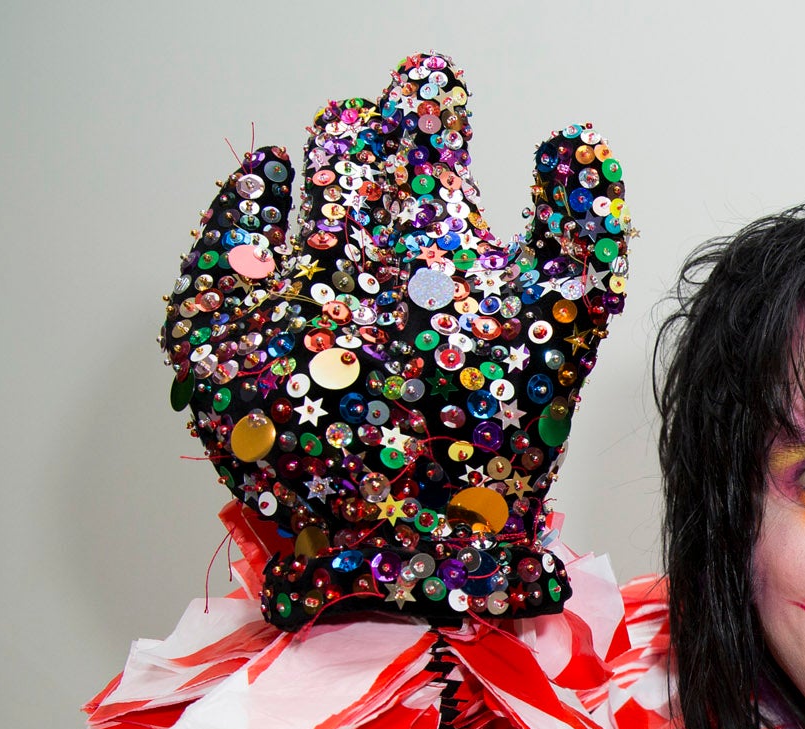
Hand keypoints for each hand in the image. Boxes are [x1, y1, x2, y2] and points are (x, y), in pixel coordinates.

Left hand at [163, 52, 628, 627]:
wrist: (412, 565)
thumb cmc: (497, 459)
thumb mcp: (566, 344)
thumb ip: (583, 232)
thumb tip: (575, 138)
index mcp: (440, 256)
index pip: (427, 130)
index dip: (434, 96)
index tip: (437, 86)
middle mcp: (353, 263)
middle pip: (356, 146)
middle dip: (378, 129)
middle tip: (389, 131)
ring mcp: (278, 297)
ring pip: (298, 182)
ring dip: (325, 157)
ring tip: (341, 152)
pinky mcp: (221, 339)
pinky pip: (222, 239)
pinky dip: (246, 201)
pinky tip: (267, 185)